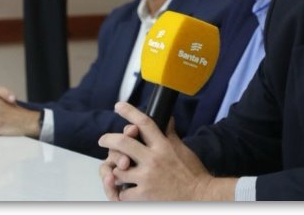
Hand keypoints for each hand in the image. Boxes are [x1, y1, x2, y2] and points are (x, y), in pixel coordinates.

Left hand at [98, 102, 234, 200]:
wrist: (201, 198)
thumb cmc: (193, 174)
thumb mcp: (183, 149)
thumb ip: (170, 134)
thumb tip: (168, 118)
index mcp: (163, 146)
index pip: (144, 123)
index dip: (129, 112)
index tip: (118, 106)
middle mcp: (153, 159)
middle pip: (123, 143)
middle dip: (108, 139)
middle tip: (103, 140)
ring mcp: (147, 178)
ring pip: (118, 170)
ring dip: (115, 170)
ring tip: (115, 171)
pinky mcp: (144, 196)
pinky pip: (122, 192)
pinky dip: (122, 192)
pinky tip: (125, 190)